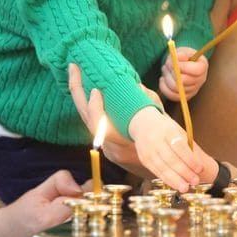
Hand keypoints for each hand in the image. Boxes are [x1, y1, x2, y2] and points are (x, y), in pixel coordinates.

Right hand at [0, 170, 96, 236]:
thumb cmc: (25, 211)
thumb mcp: (40, 190)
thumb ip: (61, 180)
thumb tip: (82, 187)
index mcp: (48, 219)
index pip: (82, 206)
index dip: (93, 198)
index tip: (99, 192)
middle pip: (90, 226)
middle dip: (101, 216)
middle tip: (104, 208)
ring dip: (102, 236)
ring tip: (107, 226)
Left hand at [68, 63, 156, 177]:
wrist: (160, 169)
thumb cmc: (162, 144)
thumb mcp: (159, 122)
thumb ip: (147, 103)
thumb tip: (134, 85)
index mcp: (120, 141)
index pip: (99, 126)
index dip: (94, 108)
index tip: (96, 91)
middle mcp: (107, 143)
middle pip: (85, 115)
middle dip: (77, 89)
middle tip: (73, 67)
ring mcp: (103, 141)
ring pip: (85, 116)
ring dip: (79, 93)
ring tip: (76, 71)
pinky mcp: (103, 139)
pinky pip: (90, 117)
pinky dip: (86, 100)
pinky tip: (85, 86)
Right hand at [128, 107, 203, 191]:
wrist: (143, 125)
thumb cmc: (167, 129)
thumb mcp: (178, 131)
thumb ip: (188, 147)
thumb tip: (200, 166)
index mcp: (168, 130)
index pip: (179, 146)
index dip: (190, 159)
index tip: (200, 168)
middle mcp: (156, 140)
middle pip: (171, 159)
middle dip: (184, 172)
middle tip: (195, 181)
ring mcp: (148, 150)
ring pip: (162, 168)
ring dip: (175, 180)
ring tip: (186, 188)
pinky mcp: (144, 159)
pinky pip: (157, 172)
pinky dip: (167, 180)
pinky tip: (176, 185)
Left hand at [160, 47, 208, 101]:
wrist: (182, 64)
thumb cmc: (183, 56)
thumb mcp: (183, 51)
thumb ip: (180, 54)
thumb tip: (175, 59)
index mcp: (203, 67)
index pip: (196, 70)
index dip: (183, 66)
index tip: (174, 61)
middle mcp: (201, 80)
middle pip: (184, 81)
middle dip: (172, 72)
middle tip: (167, 64)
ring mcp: (193, 90)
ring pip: (176, 89)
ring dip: (167, 78)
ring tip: (165, 69)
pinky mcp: (185, 96)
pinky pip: (172, 96)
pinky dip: (164, 87)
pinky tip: (163, 79)